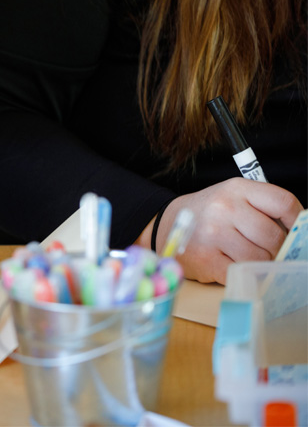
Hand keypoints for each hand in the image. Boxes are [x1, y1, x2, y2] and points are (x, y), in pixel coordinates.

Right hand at [152, 178, 301, 283]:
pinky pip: (240, 272)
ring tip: (245, 256)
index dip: (297, 220)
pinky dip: (240, 272)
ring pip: (259, 258)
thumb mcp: (233, 198)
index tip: (296, 232)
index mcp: (236, 189)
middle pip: (273, 236)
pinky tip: (230, 263)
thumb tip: (297, 234)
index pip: (282, 202)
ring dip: (258, 262)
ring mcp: (214, 234)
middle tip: (268, 250)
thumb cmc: (208, 213)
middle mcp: (224, 208)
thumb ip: (262, 209)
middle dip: (276, 248)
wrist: (166, 225)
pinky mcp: (206, 259)